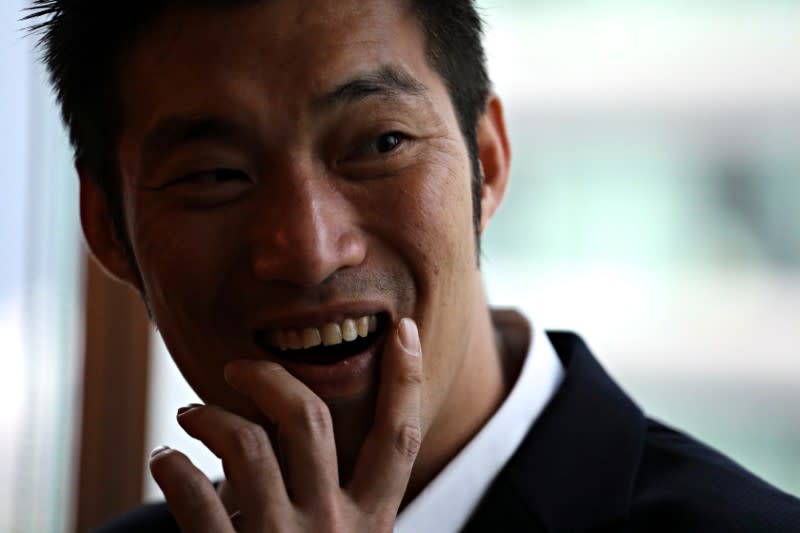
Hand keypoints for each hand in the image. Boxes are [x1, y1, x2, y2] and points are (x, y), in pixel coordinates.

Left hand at [150, 318, 422, 531]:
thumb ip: (333, 493)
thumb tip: (286, 421)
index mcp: (371, 524)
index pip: (399, 439)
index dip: (406, 379)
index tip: (400, 329)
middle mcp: (334, 529)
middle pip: (310, 419)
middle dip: (271, 378)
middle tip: (239, 369)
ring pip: (246, 444)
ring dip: (208, 416)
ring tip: (188, 418)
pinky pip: (193, 496)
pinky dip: (172, 467)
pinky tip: (166, 461)